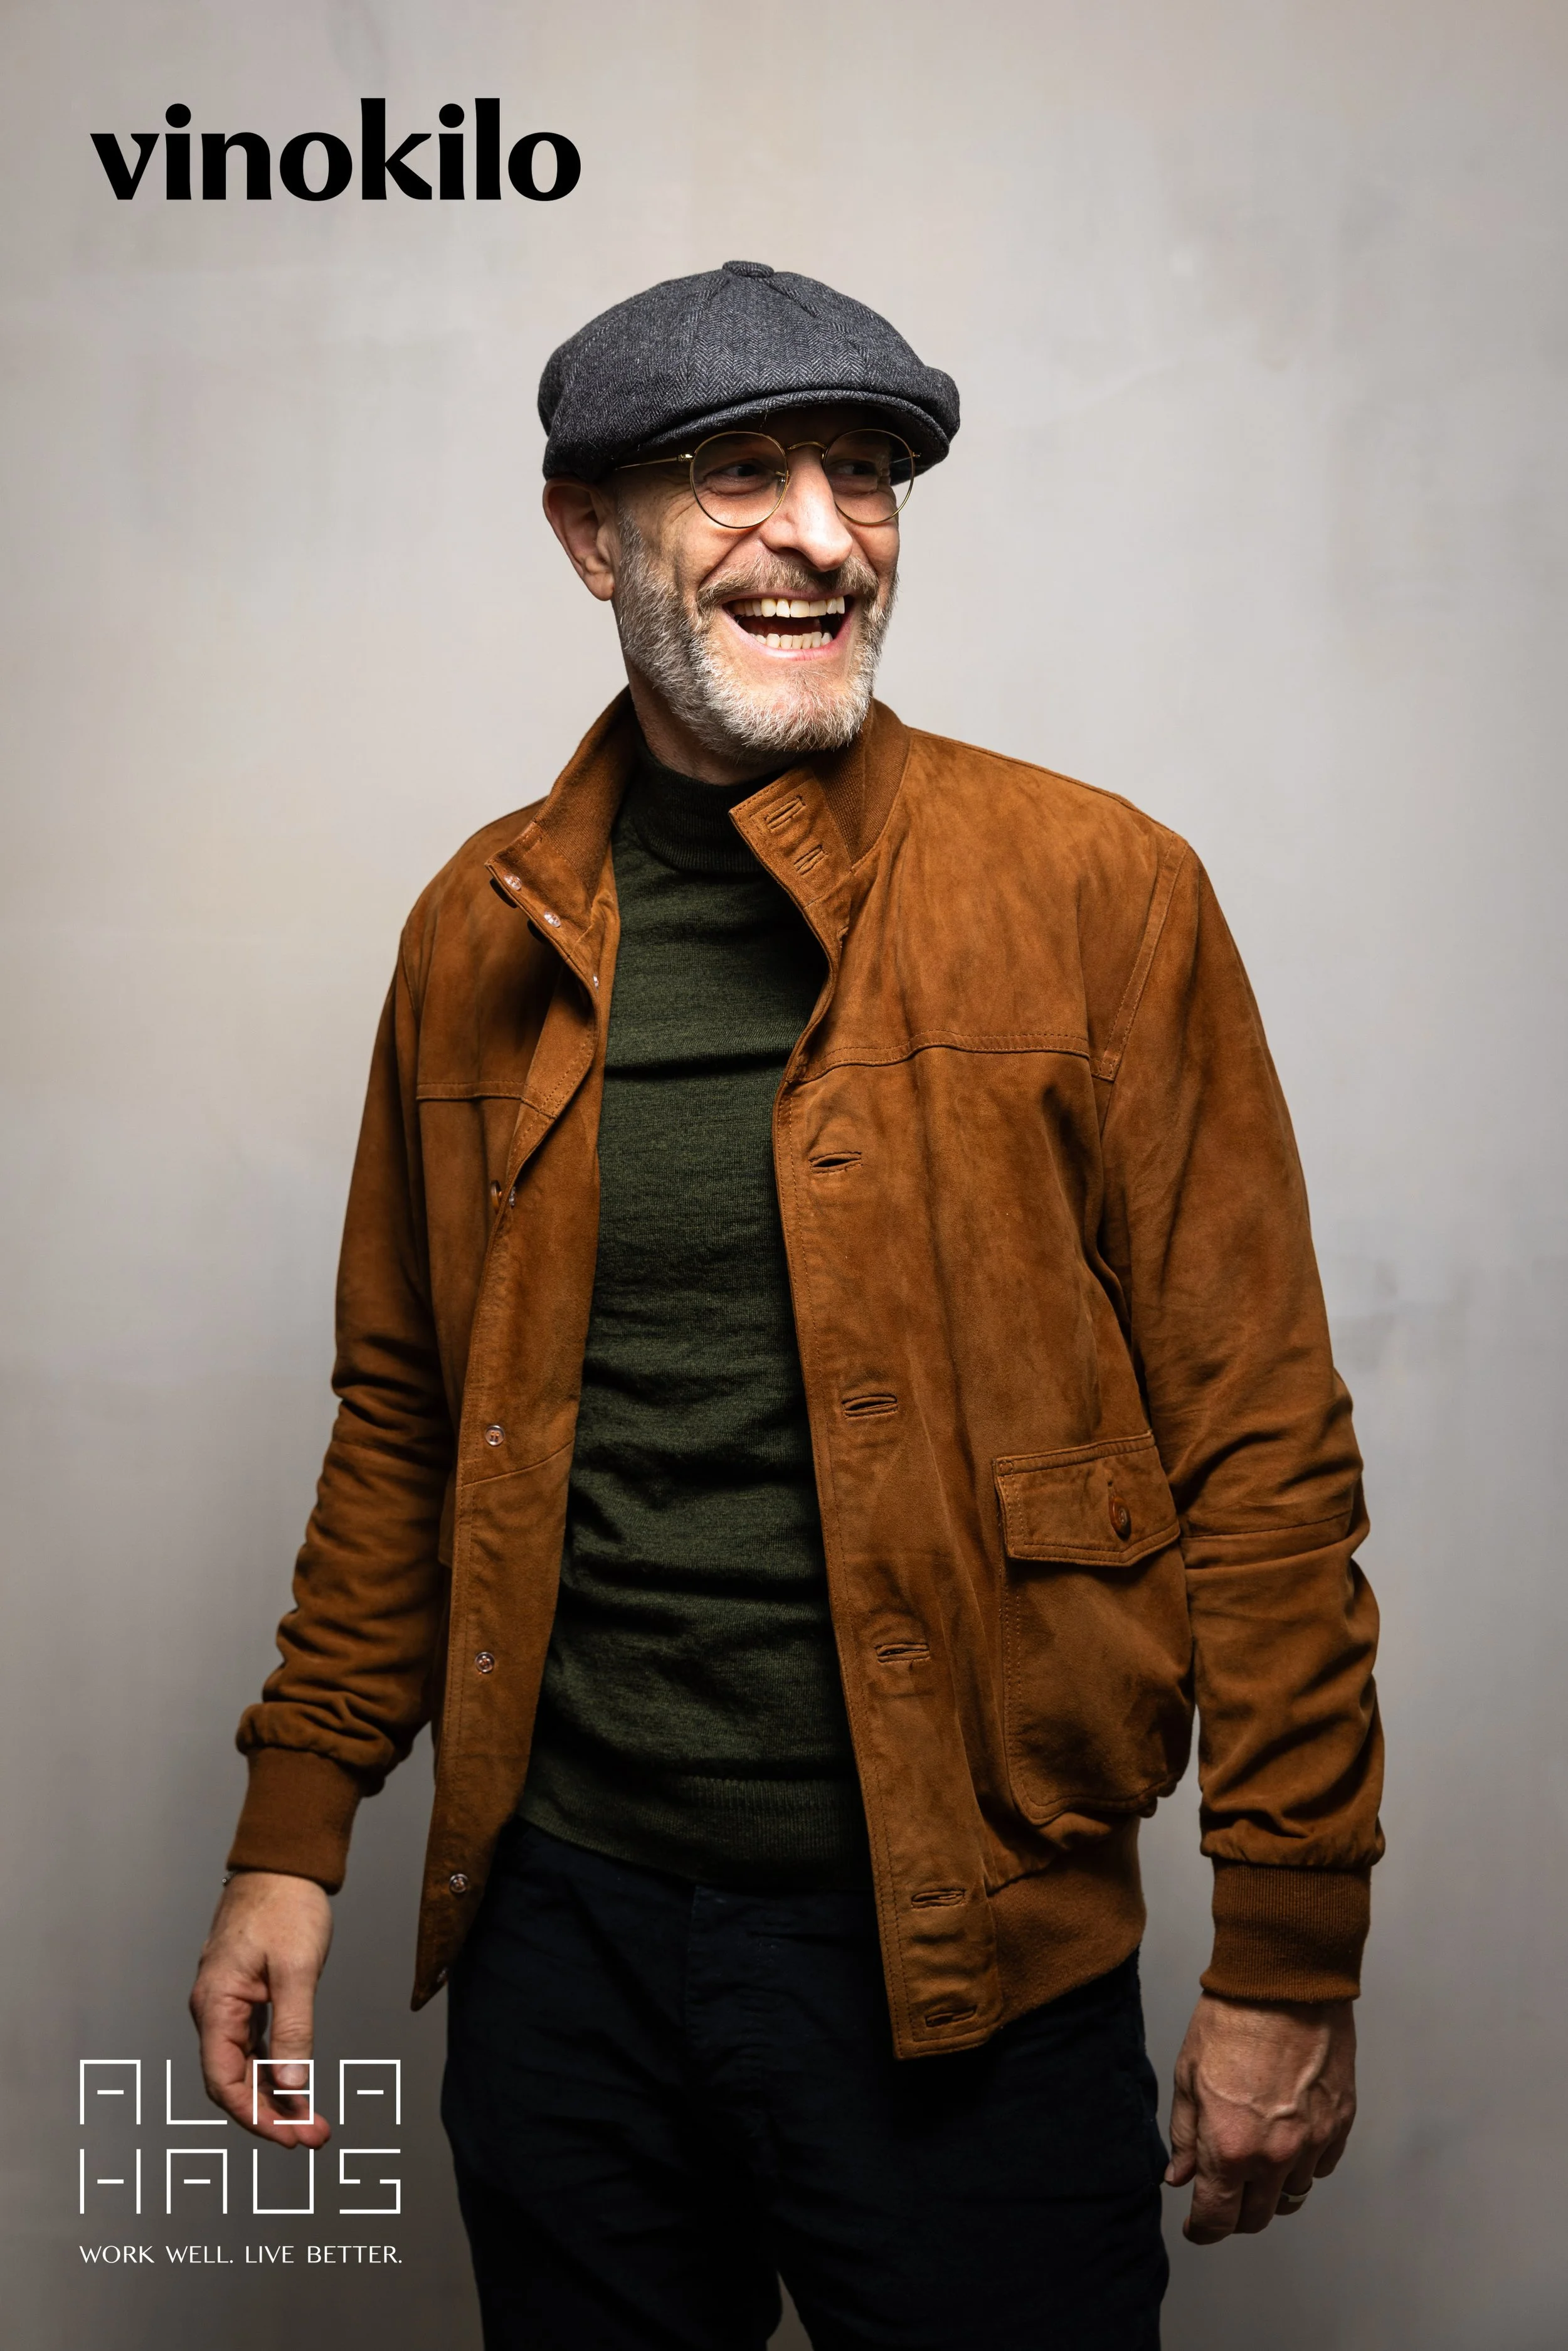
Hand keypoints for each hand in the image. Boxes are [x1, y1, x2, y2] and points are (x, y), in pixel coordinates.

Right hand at [189, 1870, 333, 2146]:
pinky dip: (274, 2069)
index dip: (255, 2115)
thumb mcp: (297, 1967)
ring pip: (243, 2067)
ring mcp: (228, 2004)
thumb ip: (293, 2027)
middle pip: (233, 2081)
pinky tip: (296, 2086)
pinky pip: (252, 2046)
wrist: (283, 1863)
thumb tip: (291, 2083)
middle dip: (270, 2115)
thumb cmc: (287, 1905)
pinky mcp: (245, 1997)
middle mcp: (214, 2009)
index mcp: (216, 2004)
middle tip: (312, 2136)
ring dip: (275, 2096)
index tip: (291, 2136)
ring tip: (312, 2121)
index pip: (225, 2080)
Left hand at [1165, 1992, 1355, 2242]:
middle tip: (1223, 2195)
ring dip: (1272, 2189)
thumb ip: (1185, 2135)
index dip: (1202, 2229)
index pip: (1217, 2220)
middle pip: (1258, 2218)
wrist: (1285, 1983)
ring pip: (1292, 2196)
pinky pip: (1322, 2167)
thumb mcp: (1188, 2075)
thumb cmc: (1231, 2020)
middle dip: (1236, 2215)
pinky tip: (1288, 2140)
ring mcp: (1313, 2143)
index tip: (1196, 2225)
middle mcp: (1275, 2157)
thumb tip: (1180, 2175)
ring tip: (1255, 2162)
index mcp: (1229, 2148)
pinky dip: (1304, 2165)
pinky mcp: (1340, 2124)